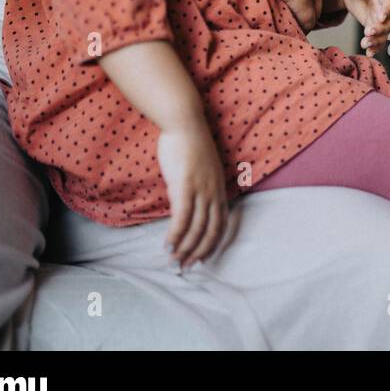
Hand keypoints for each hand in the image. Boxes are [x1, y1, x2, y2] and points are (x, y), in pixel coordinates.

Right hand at [157, 122, 228, 269]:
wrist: (185, 123)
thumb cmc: (189, 145)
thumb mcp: (201, 170)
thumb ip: (198, 189)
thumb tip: (187, 206)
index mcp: (220, 188)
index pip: (222, 224)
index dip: (212, 244)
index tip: (201, 258)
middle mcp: (215, 191)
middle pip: (210, 231)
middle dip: (198, 252)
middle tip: (185, 266)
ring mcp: (201, 189)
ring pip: (196, 227)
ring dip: (184, 247)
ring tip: (173, 260)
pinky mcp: (185, 185)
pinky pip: (182, 217)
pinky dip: (176, 234)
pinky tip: (167, 245)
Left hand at [326, 0, 389, 55]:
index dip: (387, 9)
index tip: (380, 17)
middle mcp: (385, 5)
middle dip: (382, 28)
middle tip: (369, 33)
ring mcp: (380, 16)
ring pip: (386, 31)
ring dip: (378, 40)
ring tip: (365, 44)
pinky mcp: (373, 24)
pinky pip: (379, 38)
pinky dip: (376, 47)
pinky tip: (369, 54)